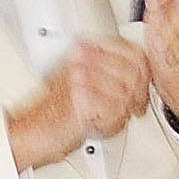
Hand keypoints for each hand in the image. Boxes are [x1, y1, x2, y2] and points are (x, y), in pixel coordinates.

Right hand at [8, 36, 149, 172]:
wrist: (34, 130)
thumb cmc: (57, 110)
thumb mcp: (87, 81)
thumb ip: (114, 71)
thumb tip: (143, 72)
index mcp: (86, 48)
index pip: (133, 51)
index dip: (144, 73)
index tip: (141, 87)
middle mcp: (84, 58)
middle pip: (134, 72)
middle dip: (137, 95)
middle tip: (131, 107)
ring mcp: (82, 76)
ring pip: (126, 92)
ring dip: (122, 111)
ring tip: (108, 117)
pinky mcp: (82, 97)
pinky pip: (115, 110)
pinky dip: (111, 123)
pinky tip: (99, 124)